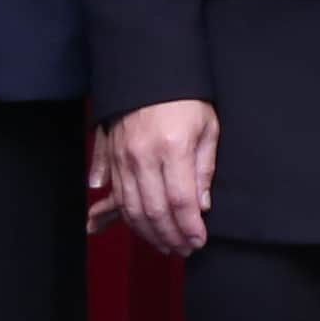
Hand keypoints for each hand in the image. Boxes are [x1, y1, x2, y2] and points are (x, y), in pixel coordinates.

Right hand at [98, 99, 218, 253]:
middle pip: (154, 211)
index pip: (181, 201)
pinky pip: (117, 196)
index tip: (198, 240)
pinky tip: (140, 228)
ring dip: (148, 233)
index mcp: (173, 148)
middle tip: (184, 249)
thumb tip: (202, 206)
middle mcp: (143, 156)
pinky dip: (127, 218)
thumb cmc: (185, 98)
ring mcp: (123, 158)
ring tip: (166, 245)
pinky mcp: (112, 158)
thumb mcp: (207, 127)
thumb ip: (204, 168)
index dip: (189, 227)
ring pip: (132, 208)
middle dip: (170, 236)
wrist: (148, 71)